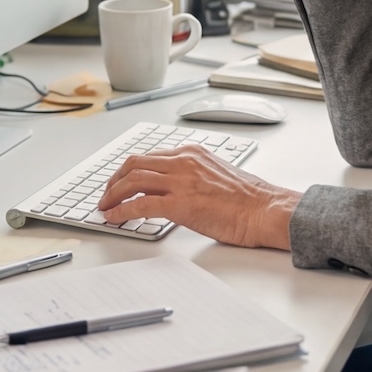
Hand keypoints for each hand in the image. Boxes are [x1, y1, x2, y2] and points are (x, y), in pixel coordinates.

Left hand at [96, 144, 301, 249]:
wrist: (265, 210)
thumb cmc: (249, 200)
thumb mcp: (216, 174)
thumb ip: (193, 175)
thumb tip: (174, 190)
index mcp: (192, 153)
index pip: (150, 156)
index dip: (128, 170)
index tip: (119, 181)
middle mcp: (184, 161)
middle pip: (134, 163)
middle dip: (114, 180)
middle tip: (106, 194)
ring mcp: (181, 181)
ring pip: (132, 180)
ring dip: (112, 195)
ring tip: (105, 207)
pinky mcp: (181, 204)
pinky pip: (140, 205)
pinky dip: (122, 211)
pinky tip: (115, 218)